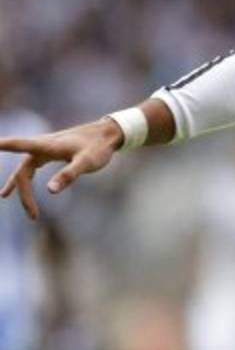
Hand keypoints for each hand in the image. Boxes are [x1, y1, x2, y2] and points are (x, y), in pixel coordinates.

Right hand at [0, 119, 123, 219]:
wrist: (109, 133)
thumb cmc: (98, 147)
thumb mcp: (86, 163)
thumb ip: (69, 175)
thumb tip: (49, 191)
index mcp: (46, 145)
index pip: (17, 145)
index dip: (2, 146)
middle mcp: (42, 146)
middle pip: (23, 171)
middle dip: (23, 193)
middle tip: (33, 216)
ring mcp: (45, 149)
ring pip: (25, 169)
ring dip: (19, 185)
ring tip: (4, 196)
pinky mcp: (51, 152)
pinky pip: (31, 166)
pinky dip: (24, 176)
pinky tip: (19, 185)